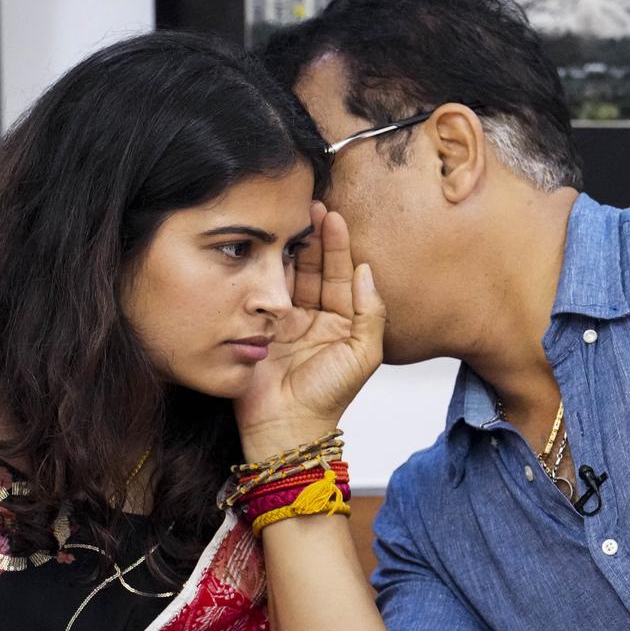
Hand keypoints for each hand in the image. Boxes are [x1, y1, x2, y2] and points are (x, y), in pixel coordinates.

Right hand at [235, 202, 384, 458]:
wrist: (285, 425)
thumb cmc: (328, 396)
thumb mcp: (363, 354)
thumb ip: (372, 313)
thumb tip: (367, 270)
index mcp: (341, 323)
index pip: (341, 275)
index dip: (338, 245)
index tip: (335, 216)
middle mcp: (312, 317)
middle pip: (313, 268)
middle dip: (312, 237)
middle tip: (310, 205)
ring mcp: (283, 320)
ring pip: (288, 275)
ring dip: (289, 246)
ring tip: (289, 217)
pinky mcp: (257, 325)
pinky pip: (262, 291)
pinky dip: (265, 267)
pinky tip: (267, 244)